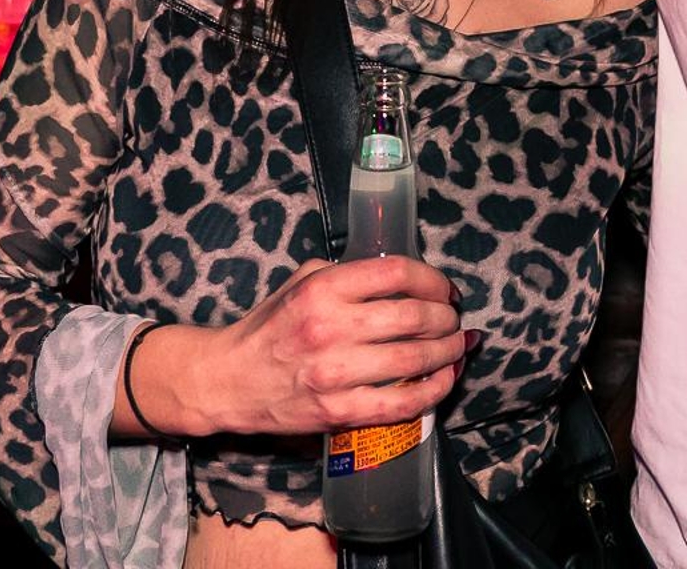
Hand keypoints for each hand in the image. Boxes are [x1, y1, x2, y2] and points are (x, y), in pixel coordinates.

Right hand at [135, 256, 466, 437]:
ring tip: (458, 346)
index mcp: (323, 289)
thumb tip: (403, 278)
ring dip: (449, 352)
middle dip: (446, 318)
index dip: (433, 279)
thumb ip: (348, 274)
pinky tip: (446, 380)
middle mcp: (331, 328)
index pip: (397, 273)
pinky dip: (433, 392)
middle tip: (454, 320)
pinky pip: (400, 404)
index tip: (445, 290)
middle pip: (414, 317)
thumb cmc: (270, 326)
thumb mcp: (301, 282)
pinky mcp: (337, 413)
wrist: (227, 380)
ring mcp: (334, 374)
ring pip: (414, 360)